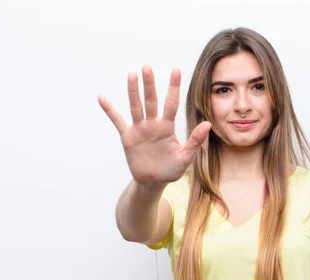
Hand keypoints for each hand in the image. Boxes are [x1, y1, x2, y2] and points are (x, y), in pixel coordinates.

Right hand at [98, 66, 210, 185]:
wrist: (153, 182)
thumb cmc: (171, 169)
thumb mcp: (186, 157)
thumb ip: (195, 141)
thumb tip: (207, 124)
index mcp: (167, 127)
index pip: (171, 103)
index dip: (173, 87)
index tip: (176, 70)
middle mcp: (153, 124)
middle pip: (151, 100)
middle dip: (149, 84)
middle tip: (146, 67)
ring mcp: (139, 129)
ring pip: (136, 107)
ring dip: (133, 91)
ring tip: (131, 75)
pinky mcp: (128, 137)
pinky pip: (117, 121)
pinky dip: (110, 110)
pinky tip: (102, 98)